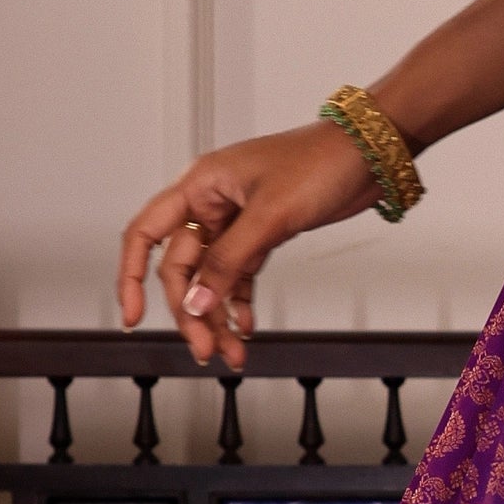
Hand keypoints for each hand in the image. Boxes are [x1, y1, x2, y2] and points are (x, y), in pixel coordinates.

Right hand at [115, 123, 380, 369]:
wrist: (371, 153)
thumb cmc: (322, 162)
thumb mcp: (270, 216)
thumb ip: (229, 261)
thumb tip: (195, 300)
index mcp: (200, 185)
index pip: (145, 234)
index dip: (132, 277)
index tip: (134, 316)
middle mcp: (211, 202)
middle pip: (182, 267)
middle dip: (191, 310)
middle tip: (206, 347)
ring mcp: (237, 219)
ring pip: (212, 276)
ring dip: (218, 314)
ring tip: (232, 350)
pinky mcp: (262, 232)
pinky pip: (239, 274)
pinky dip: (240, 301)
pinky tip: (246, 326)